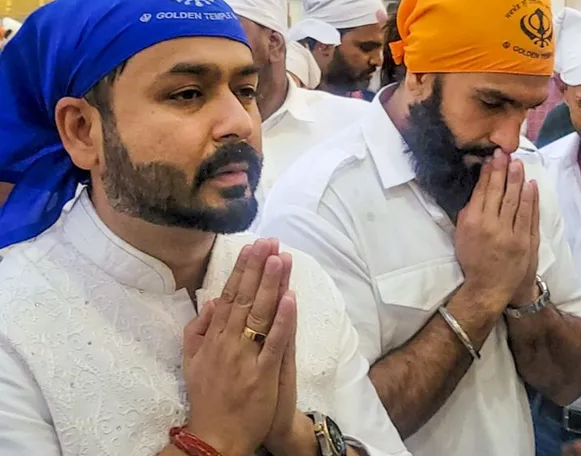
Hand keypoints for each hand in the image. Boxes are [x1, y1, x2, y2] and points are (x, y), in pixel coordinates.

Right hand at [181, 239, 296, 455]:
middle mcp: (228, 343)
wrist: (214, 437)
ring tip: (280, 258)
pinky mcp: (263, 374)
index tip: (252, 246)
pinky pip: (273, 343)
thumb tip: (211, 302)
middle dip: (258, 268)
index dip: (242, 270)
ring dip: (271, 285)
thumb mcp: (192, 362)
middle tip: (269, 242)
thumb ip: (198, 331)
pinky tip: (290, 298)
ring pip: (259, 314)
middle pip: (245, 298)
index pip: (229, 296)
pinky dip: (282, 320)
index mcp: (214, 338)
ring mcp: (246, 358)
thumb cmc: (208, 398)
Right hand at [455, 149, 538, 309]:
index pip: (482, 191)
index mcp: (473, 223)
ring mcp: (510, 234)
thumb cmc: (473, 260)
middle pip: (499, 192)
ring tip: (518, 163)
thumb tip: (477, 189)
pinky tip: (531, 184)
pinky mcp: (525, 242)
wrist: (489, 288)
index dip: (488, 173)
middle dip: (502, 170)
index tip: (492, 158)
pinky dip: (531, 199)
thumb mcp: (462, 236)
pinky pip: (528, 215)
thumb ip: (468, 213)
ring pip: (515, 201)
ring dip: (517, 180)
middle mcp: (491, 226)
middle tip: (505, 153)